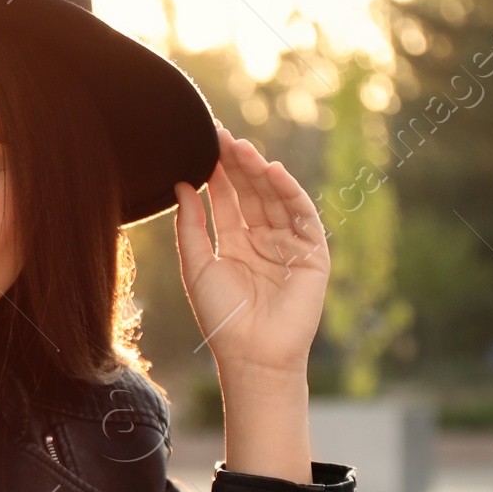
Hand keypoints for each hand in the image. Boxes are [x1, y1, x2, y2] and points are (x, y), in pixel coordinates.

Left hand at [174, 124, 328, 381]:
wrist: (252, 355)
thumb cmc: (222, 318)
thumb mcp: (196, 266)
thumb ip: (190, 226)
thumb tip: (180, 186)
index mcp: (235, 244)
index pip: (228, 198)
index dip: (218, 172)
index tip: (205, 142)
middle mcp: (263, 240)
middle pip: (252, 192)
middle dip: (238, 165)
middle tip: (222, 136)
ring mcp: (289, 244)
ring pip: (276, 199)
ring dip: (261, 173)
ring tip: (242, 149)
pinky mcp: (312, 253)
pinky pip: (302, 216)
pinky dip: (289, 193)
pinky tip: (273, 173)